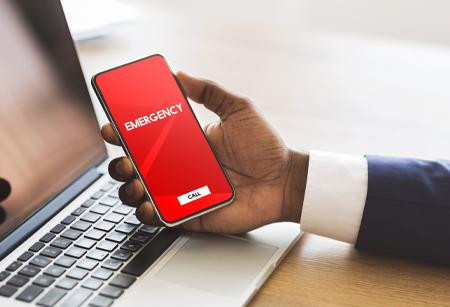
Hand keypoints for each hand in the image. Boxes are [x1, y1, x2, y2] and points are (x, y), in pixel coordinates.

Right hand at [101, 72, 308, 233]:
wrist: (284, 181)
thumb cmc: (265, 146)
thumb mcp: (238, 110)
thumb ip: (210, 91)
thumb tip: (179, 74)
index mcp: (185, 143)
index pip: (147, 138)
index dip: (124, 132)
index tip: (113, 126)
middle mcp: (179, 167)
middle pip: (137, 167)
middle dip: (120, 163)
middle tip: (125, 159)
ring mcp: (182, 192)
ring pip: (142, 193)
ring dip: (130, 188)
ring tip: (137, 182)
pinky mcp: (191, 214)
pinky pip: (162, 217)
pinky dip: (148, 214)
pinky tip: (148, 206)